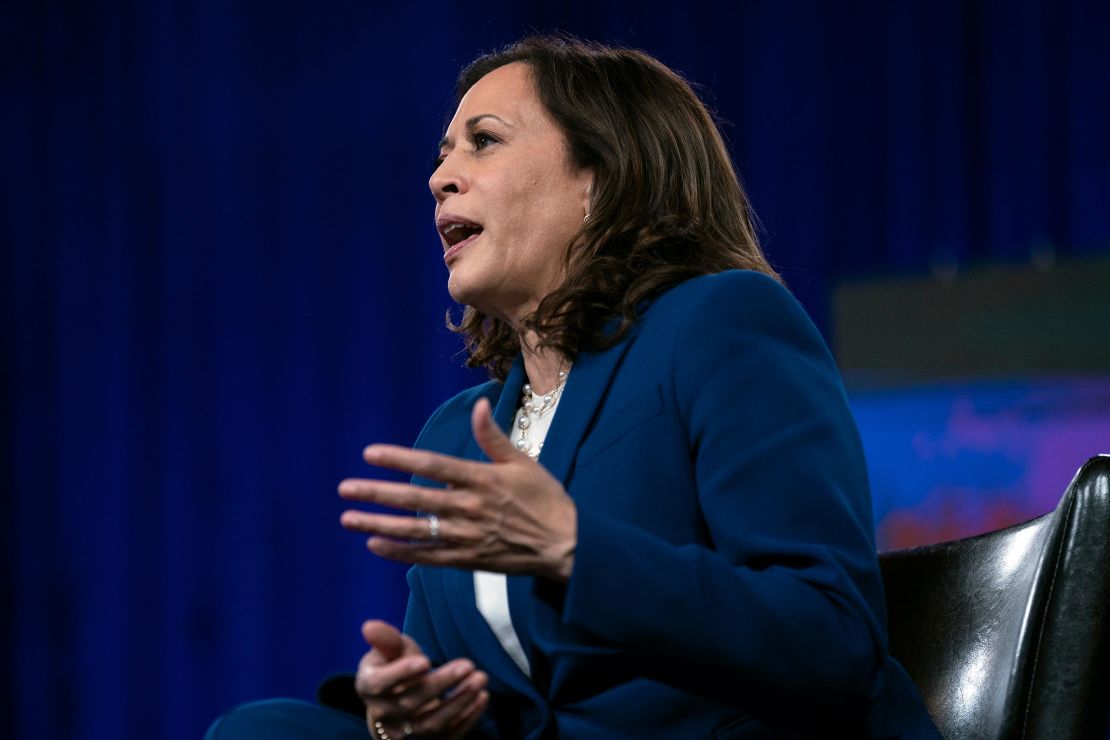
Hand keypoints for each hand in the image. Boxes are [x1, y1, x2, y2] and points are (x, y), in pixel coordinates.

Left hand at [339, 397, 576, 581]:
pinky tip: (375, 545)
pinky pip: (427, 557)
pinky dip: (400, 552)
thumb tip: (479, 405)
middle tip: (345, 488)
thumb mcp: (523, 462)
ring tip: (347, 518)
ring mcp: (466, 537)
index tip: (370, 454)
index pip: (432, 465)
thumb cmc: (546, 499)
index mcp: (482, 480)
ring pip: (414, 531)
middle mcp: (469, 508)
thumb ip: (493, 437)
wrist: (566, 546)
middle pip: (414, 499)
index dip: (399, 458)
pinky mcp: (468, 560)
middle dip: (376, 493)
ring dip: (378, 524)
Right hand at [357, 620, 488, 738]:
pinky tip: (482, 698)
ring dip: (459, 702)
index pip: (380, 683)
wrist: (394, 701)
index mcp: (369, 687)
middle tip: (468, 665)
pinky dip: (467, 720)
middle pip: (411, 703)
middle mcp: (383, 714)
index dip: (401, 673)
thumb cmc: (394, 666)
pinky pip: (447, 737)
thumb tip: (369, 626)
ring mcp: (403, 733)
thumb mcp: (389, 649)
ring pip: (431, 724)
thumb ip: (385, 639)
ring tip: (480, 679)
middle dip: (441, 684)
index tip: (425, 661)